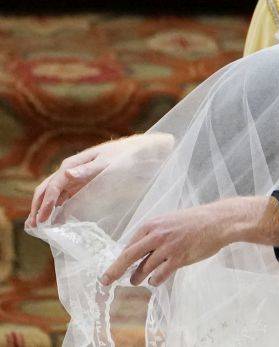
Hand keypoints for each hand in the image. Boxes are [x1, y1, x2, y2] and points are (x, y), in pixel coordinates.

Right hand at [26, 133, 173, 227]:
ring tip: (38, 227)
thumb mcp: (111, 162)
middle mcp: (72, 171)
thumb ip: (90, 169)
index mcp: (74, 163)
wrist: (145, 152)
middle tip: (33, 227)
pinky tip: (56, 220)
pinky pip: (67, 198)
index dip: (47, 202)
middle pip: (48, 189)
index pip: (54, 184)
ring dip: (45, 209)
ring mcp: (77, 179)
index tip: (43, 219)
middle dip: (39, 207)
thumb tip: (66, 173)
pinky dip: (59, 209)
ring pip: (55, 195)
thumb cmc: (128, 155)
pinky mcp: (85, 185)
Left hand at [101, 196, 278, 286]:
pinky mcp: (179, 258)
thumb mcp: (169, 222)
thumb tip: (136, 251)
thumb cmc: (194, 221)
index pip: (128, 245)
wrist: (218, 221)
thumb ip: (153, 234)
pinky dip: (155, 280)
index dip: (117, 259)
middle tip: (105, 281)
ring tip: (137, 281)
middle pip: (128, 256)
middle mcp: (156, 235)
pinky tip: (155, 280)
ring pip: (144, 268)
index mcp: (152, 225)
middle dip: (114, 271)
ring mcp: (168, 247)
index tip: (110, 269)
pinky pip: (160, 274)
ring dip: (138, 277)